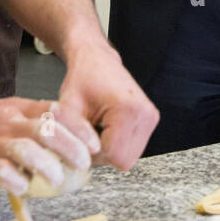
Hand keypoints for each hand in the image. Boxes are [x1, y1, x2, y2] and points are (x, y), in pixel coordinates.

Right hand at [0, 97, 99, 195]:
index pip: (57, 110)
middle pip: (49, 129)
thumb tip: (64, 145)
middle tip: (84, 167)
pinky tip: (23, 189)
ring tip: (57, 181)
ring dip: (48, 166)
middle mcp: (6, 121)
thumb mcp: (3, 118)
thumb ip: (30, 126)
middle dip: (72, 148)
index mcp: (16, 109)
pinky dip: (16, 181)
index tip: (94, 145)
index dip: (80, 128)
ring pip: (27, 148)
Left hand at [57, 40, 159, 169]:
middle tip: (88, 134)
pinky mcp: (150, 120)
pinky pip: (133, 148)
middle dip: (102, 154)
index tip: (81, 137)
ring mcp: (151, 118)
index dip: (91, 153)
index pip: (113, 154)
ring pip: (129, 157)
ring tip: (97, 129)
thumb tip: (76, 161)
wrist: (97, 59)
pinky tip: (106, 128)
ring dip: (110, 150)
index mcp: (129, 109)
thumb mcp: (68, 108)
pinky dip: (118, 144)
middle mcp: (146, 114)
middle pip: (124, 161)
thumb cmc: (82, 79)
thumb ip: (72, 136)